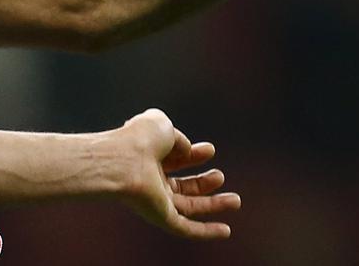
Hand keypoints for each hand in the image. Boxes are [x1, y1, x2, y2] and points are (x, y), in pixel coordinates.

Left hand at [112, 108, 239, 239]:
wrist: (123, 160)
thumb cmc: (139, 138)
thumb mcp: (162, 126)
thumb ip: (177, 137)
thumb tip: (187, 149)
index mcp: (147, 155)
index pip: (173, 159)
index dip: (192, 155)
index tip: (210, 150)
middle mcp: (149, 179)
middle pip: (181, 186)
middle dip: (203, 183)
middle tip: (220, 176)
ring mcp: (155, 200)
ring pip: (188, 208)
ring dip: (212, 206)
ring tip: (236, 200)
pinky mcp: (160, 217)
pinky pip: (185, 229)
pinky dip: (206, 232)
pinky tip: (226, 231)